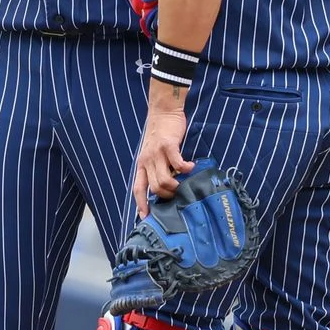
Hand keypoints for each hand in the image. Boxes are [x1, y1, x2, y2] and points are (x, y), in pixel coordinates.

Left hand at [132, 100, 194, 216]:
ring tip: (184, 183)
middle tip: (177, 195)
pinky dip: (185, 168)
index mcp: (141, 164)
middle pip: (153, 187)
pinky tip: (191, 167)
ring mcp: (156, 153)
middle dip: (166, 196)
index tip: (146, 217)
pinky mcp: (168, 145)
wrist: (163, 112)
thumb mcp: (152, 154)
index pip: (138, 189)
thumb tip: (165, 186)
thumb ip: (156, 168)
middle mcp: (146, 161)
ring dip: (176, 185)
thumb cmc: (160, 134)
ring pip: (163, 179)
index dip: (141, 204)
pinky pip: (177, 163)